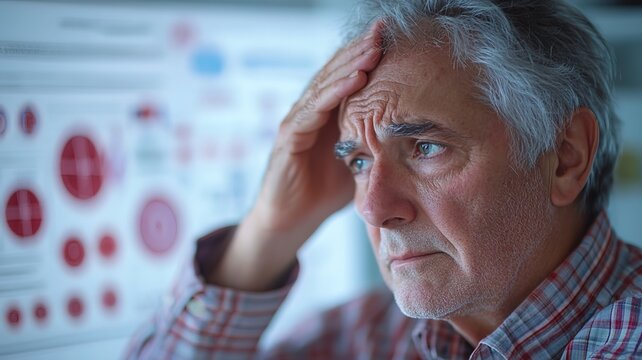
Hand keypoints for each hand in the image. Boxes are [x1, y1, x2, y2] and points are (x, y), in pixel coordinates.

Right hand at [208, 23, 382, 290]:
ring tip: (374, 47)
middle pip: (335, 72)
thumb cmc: (324, 192)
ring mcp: (297, 121)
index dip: (365, 55)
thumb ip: (373, 141)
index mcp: (326, 115)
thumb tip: (410, 133)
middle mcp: (309, 111)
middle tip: (383, 29)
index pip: (345, 77)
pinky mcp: (289, 137)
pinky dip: (335, 93)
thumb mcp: (357, 162)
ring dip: (350, 64)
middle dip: (360, 50)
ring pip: (325, 85)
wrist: (291, 221)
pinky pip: (314, 110)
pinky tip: (355, 79)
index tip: (390, 37)